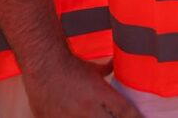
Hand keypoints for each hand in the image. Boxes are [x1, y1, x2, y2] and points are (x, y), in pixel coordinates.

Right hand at [22, 56, 140, 117]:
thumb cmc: (70, 65)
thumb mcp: (93, 69)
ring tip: (96, 113)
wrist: (42, 65)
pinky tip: (77, 115)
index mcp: (100, 94)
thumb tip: (117, 64)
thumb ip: (107, 70)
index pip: (125, 111)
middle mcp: (86, 109)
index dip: (136, 117)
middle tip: (116, 115)